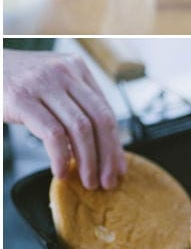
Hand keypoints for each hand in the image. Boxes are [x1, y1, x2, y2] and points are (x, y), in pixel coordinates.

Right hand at [3, 50, 125, 189]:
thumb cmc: (13, 80)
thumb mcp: (49, 82)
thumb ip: (72, 103)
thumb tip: (95, 144)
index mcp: (77, 68)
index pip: (106, 110)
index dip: (116, 142)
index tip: (118, 166)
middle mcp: (66, 72)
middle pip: (100, 119)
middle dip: (108, 154)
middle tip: (108, 180)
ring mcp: (44, 83)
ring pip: (80, 127)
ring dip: (88, 160)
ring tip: (88, 181)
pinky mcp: (22, 98)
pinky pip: (53, 132)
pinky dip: (61, 156)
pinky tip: (61, 171)